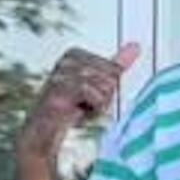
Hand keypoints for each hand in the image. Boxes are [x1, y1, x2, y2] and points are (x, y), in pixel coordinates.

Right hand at [18, 43, 140, 156]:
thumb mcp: (97, 85)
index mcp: (75, 53)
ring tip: (78, 110)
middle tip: (83, 106)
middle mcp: (66, 60)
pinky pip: (90, 93)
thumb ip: (115, 66)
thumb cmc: (69, 108)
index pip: (114, 70)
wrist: (43, 133)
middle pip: (110, 78)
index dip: (107, 89)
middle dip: (103, 99)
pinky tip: (76, 114)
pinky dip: (90, 111)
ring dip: (96, 108)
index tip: (88, 97)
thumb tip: (136, 46)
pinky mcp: (57, 90)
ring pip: (103, 87)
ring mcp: (60, 74)